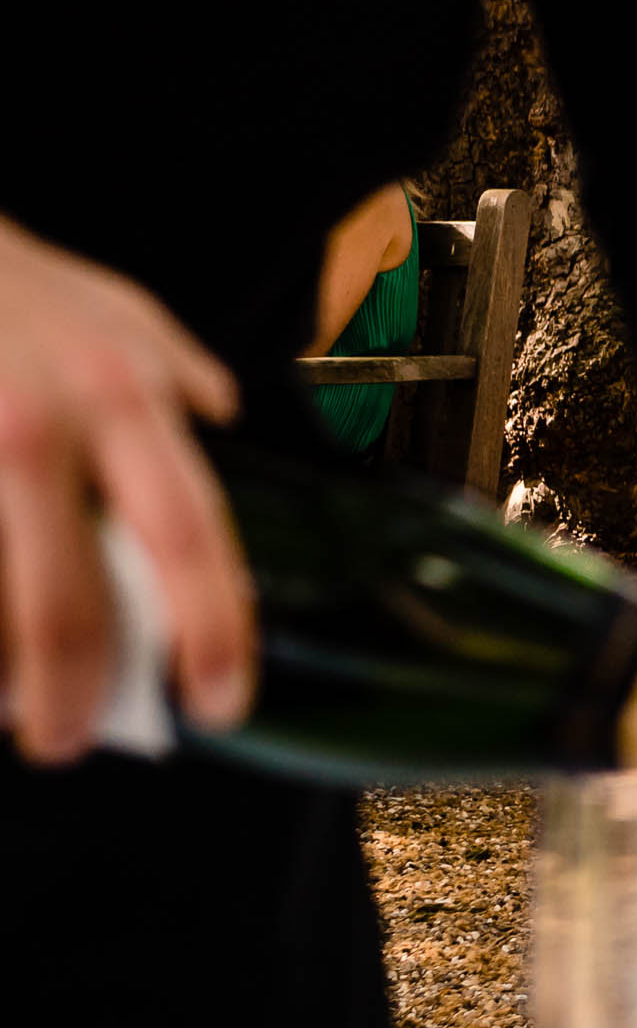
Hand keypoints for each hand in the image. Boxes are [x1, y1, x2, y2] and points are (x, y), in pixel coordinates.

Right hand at [0, 214, 252, 763]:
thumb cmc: (19, 288)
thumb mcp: (122, 313)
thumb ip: (179, 376)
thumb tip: (223, 420)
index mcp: (122, 397)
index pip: (190, 535)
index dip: (210, 630)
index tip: (218, 701)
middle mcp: (39, 429)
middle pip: (67, 601)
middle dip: (74, 693)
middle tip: (70, 740)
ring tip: (5, 705)